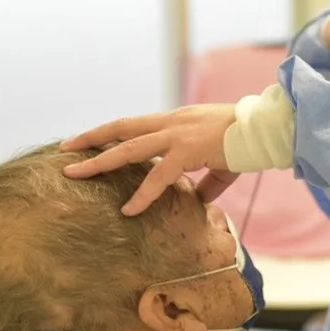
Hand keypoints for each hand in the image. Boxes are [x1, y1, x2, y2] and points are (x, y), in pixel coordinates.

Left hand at [60, 104, 240, 215]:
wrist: (265, 128)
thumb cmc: (246, 141)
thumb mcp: (220, 162)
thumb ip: (207, 181)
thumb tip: (200, 201)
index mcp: (177, 121)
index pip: (134, 125)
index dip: (109, 133)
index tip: (86, 141)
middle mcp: (172, 123)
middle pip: (121, 128)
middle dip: (90, 139)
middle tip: (64, 150)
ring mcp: (178, 134)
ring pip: (129, 147)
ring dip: (99, 161)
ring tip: (74, 174)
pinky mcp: (189, 150)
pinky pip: (159, 175)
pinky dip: (143, 194)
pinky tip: (129, 209)